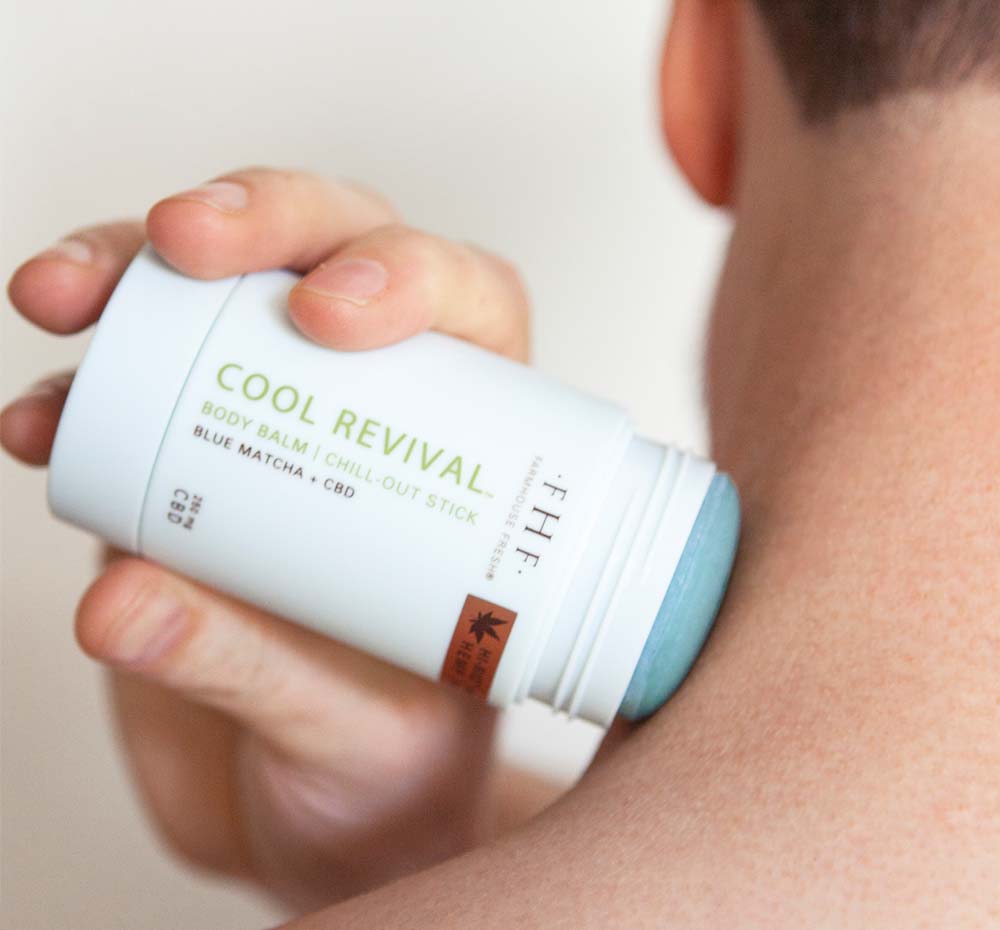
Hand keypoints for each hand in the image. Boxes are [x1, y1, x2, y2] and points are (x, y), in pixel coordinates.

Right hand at [1, 168, 549, 910]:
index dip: (407, 270)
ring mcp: (277, 426)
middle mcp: (378, 411)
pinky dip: (76, 390)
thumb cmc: (390, 768)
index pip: (464, 305)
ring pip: (217, 293)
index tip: (330, 314)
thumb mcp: (355, 733)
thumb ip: (259, 673)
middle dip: (258, 221)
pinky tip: (39, 425)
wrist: (321, 812)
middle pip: (334, 256)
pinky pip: (129, 389)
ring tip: (62, 299)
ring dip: (132, 270)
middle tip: (179, 242)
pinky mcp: (188, 467)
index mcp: (471, 450)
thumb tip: (120, 601)